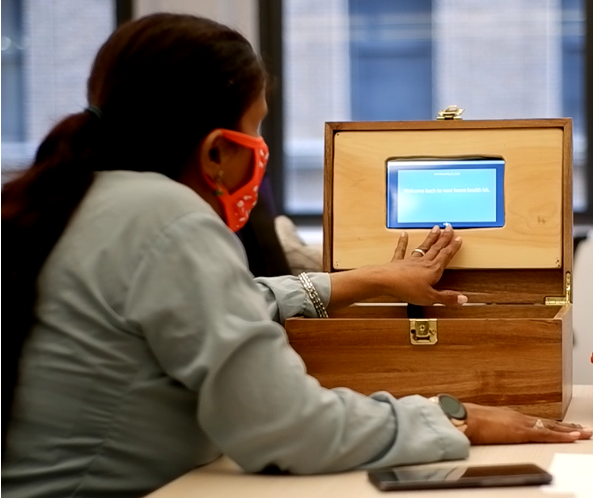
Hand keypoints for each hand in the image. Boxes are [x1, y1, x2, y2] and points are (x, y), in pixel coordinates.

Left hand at [378, 225, 466, 305]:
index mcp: (433, 270)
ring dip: (430, 238)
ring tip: (435, 229)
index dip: (453, 247)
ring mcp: (410, 260)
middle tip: (449, 227)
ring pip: (423, 247)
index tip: (458, 238)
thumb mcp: (430, 297)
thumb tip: (463, 298)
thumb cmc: (407, 289)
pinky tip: (404, 234)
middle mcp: (423, 262)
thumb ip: (446, 297)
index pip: (446, 256)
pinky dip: (403, 242)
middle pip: (436, 248)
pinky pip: (401, 250)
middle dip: (444, 238)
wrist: (386, 281)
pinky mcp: (398, 262)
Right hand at [464, 403, 592, 443]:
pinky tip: (574, 437)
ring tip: (585, 432)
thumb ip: (485, 425)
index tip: (561, 426)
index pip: (534, 420)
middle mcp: (517, 416)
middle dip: (566, 426)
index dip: (550, 423)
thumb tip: (481, 429)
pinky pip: (546, 434)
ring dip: (570, 430)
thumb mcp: (478, 422)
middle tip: (582, 428)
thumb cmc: (465, 420)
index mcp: (507, 415)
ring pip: (551, 427)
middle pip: (546, 421)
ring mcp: (520, 423)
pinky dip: (562, 436)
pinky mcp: (521, 432)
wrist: (462, 418)